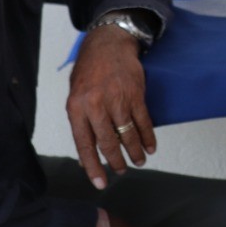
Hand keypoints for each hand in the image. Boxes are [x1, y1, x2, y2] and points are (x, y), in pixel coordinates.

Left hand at [67, 24, 155, 188]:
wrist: (108, 44)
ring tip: (138, 161)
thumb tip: (86, 152)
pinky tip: (149, 147)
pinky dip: (147, 137)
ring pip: (127, 134)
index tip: (99, 182)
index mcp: (76, 107)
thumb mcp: (76, 95)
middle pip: (108, 142)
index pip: (84, 144)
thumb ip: (81, 121)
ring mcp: (117, 99)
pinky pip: (143, 121)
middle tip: (121, 170)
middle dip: (116, 161)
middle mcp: (96, 105)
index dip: (92, 166)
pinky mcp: (135, 94)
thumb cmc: (89, 70)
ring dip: (134, 152)